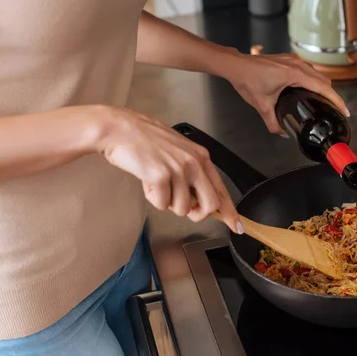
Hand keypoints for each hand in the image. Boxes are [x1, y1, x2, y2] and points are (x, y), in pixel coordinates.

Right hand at [93, 106, 241, 232]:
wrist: (119, 129)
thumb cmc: (145, 140)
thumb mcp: (178, 152)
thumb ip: (193, 173)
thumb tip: (200, 200)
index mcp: (201, 157)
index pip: (222, 190)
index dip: (230, 212)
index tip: (237, 226)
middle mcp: (194, 163)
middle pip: (210, 205)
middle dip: (197, 214)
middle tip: (183, 207)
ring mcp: (179, 169)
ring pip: (183, 208)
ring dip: (168, 202)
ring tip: (157, 183)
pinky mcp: (161, 176)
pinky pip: (162, 205)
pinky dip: (153, 199)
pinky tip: (147, 181)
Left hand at [226, 52, 347, 134]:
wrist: (236, 66)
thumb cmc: (247, 79)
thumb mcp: (262, 105)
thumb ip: (273, 123)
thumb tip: (283, 133)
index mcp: (294, 74)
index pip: (323, 88)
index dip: (336, 100)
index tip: (344, 110)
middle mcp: (297, 64)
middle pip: (324, 81)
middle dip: (332, 96)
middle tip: (334, 110)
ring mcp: (294, 60)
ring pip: (317, 74)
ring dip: (323, 87)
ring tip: (325, 102)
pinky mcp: (290, 60)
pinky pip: (309, 70)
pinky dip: (314, 80)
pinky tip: (310, 91)